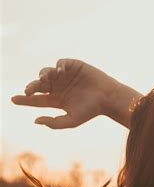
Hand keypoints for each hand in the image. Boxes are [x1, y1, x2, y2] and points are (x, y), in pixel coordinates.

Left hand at [10, 58, 141, 129]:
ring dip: (43, 76)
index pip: (36, 99)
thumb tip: (35, 120)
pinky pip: (60, 64)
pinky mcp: (73, 66)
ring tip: (45, 80)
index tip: (13, 99)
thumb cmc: (91, 111)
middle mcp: (58, 87)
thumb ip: (54, 123)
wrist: (107, 98)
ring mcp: (64, 76)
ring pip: (46, 73)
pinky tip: (59, 72)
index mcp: (56, 100)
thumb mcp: (71, 121)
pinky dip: (57, 67)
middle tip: (29, 90)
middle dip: (32, 87)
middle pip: (38, 85)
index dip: (24, 99)